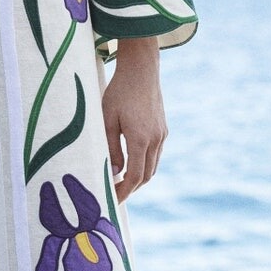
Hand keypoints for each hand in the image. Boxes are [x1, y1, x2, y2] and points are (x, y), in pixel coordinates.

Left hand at [102, 38, 165, 201]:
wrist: (141, 69)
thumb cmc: (119, 92)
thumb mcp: (107, 120)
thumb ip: (110, 148)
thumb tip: (114, 173)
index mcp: (140, 139)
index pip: (134, 176)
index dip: (124, 192)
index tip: (112, 201)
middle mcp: (155, 139)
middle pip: (147, 175)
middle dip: (131, 188)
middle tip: (114, 195)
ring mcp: (162, 134)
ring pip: (153, 166)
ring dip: (139, 177)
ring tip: (121, 182)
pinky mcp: (163, 128)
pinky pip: (156, 154)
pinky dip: (145, 164)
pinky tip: (132, 162)